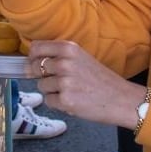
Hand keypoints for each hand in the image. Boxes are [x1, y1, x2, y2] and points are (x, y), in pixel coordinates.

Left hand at [26, 40, 144, 129]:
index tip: (36, 63)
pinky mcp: (65, 100)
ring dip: (52, 91)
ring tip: (70, 91)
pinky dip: (57, 103)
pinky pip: (48, 101)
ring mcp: (64, 82)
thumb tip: (29, 64)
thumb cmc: (100, 79)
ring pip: (41, 86)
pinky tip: (72, 100)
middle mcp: (65, 62)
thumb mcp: (81, 58)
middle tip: (60, 81)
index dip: (33, 57)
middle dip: (42, 76)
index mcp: (69, 48)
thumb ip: (58, 57)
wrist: (121, 98)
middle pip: (35, 68)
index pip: (36, 48)